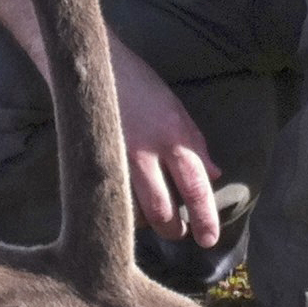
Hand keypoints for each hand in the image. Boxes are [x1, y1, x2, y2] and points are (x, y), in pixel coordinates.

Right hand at [109, 46, 220, 245]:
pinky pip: (116, 196)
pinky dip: (127, 206)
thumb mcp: (176, 110)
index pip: (195, 186)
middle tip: (180, 232)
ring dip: (149, 223)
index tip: (209, 239)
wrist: (95, 67)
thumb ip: (195, 144)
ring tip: (158, 222)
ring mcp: (119, 158)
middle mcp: (147, 151)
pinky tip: (132, 204)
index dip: (204, 217)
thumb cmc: (142, 86)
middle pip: (162, 210)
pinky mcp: (97, 160)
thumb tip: (213, 174)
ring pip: (135, 210)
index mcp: (174, 136)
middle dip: (173, 230)